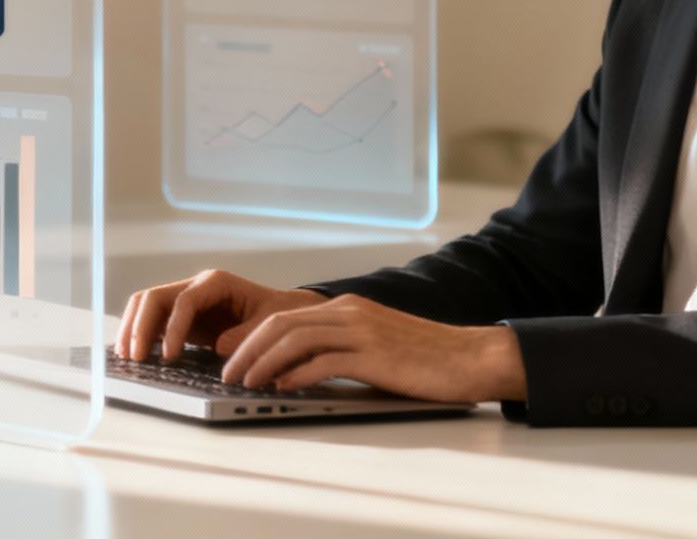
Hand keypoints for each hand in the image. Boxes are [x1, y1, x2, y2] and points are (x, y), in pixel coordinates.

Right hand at [115, 269, 326, 362]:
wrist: (284, 311)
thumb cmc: (278, 314)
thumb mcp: (269, 324)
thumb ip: (246, 334)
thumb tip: (219, 346)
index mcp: (216, 283)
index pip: (184, 300)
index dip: (173, 328)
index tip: (169, 355)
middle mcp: (196, 286)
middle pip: (155, 297)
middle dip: (140, 326)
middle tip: (135, 357)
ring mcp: (186, 299)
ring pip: (147, 305)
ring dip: (133, 328)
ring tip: (126, 356)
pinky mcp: (182, 316)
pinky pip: (153, 320)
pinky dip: (140, 334)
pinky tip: (134, 353)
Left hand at [219, 293, 527, 404]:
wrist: (469, 357)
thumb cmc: (424, 359)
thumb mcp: (373, 346)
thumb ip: (336, 352)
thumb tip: (293, 373)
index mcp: (346, 308)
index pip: (285, 316)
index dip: (251, 336)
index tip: (230, 356)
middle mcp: (349, 312)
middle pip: (281, 323)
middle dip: (247, 349)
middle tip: (227, 373)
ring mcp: (361, 330)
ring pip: (295, 339)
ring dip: (263, 362)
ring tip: (245, 383)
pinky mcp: (374, 354)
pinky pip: (323, 361)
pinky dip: (296, 374)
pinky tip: (282, 388)